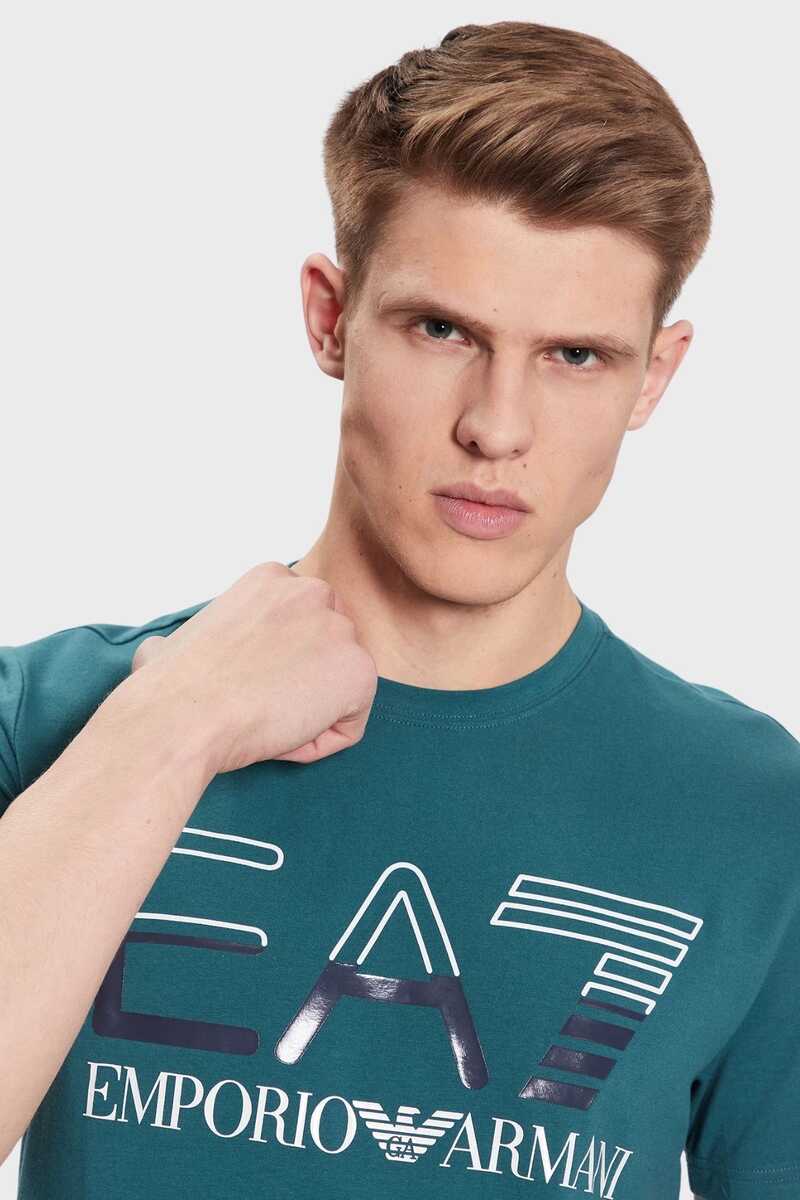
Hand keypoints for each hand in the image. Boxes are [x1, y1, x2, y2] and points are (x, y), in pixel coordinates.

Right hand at [127, 561, 377, 774]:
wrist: (182, 715)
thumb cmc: (168, 688)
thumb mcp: (171, 642)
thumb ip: (187, 640)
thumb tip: (161, 654)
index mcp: (272, 579)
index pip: (300, 628)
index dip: (274, 667)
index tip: (244, 684)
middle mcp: (312, 592)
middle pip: (326, 654)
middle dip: (299, 686)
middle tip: (257, 705)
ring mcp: (341, 630)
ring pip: (337, 691)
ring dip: (305, 715)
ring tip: (263, 721)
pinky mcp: (361, 672)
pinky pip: (350, 724)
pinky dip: (317, 742)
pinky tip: (280, 735)